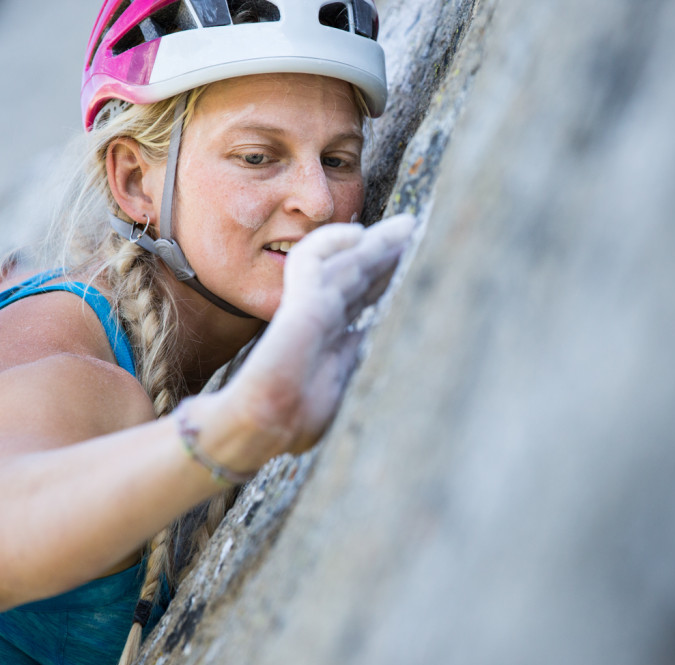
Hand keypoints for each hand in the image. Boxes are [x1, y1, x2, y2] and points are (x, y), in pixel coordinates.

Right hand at [219, 214, 414, 459]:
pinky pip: (313, 259)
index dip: (382, 277)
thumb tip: (363, 342)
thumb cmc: (291, 422)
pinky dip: (333, 242)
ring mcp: (311, 309)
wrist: (263, 428)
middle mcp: (322, 319)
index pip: (359, 297)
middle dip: (385, 254)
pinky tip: (356, 234)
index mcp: (329, 338)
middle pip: (357, 275)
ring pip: (346, 263)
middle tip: (411, 230)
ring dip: (376, 244)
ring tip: (404, 226)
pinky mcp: (302, 306)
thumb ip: (345, 362)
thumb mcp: (332, 390)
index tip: (404, 262)